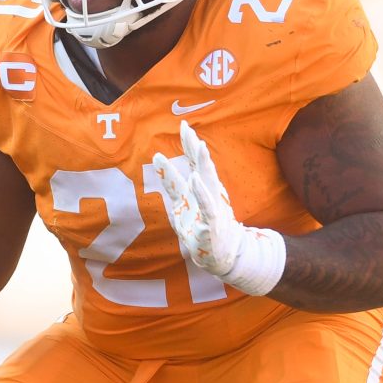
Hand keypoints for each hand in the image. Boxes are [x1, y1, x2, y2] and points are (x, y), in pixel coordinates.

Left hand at [150, 121, 285, 295]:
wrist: (220, 257)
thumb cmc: (202, 231)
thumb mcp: (182, 207)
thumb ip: (174, 187)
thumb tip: (161, 166)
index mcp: (200, 190)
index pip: (193, 164)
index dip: (188, 146)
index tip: (184, 125)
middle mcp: (207, 195)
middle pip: (201, 166)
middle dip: (193, 147)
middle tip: (186, 126)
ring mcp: (211, 207)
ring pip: (207, 181)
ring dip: (203, 163)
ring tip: (198, 144)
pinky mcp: (213, 222)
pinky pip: (207, 205)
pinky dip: (201, 191)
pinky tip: (195, 177)